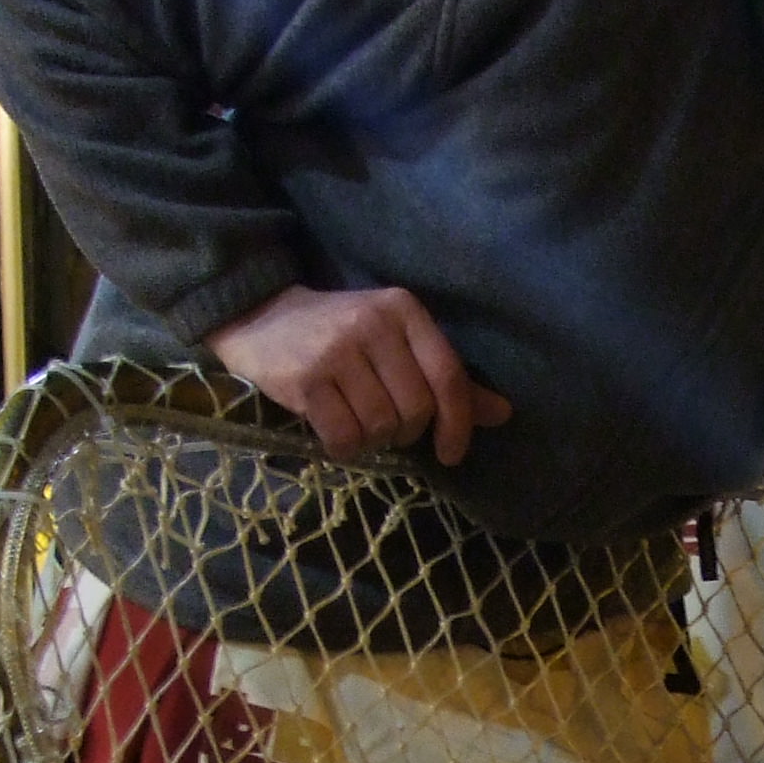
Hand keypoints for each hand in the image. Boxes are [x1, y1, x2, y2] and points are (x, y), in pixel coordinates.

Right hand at [206, 282, 513, 465]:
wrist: (261, 317)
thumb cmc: (339, 335)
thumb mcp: (395, 342)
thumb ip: (444, 376)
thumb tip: (502, 413)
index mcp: (404, 310)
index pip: (448, 375)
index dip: (458, 423)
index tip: (451, 453)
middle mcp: (372, 323)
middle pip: (416, 409)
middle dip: (406, 433)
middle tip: (387, 428)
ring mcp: (336, 349)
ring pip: (381, 426)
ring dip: (372, 440)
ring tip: (356, 422)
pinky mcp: (305, 378)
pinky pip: (344, 437)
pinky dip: (344, 447)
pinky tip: (333, 430)